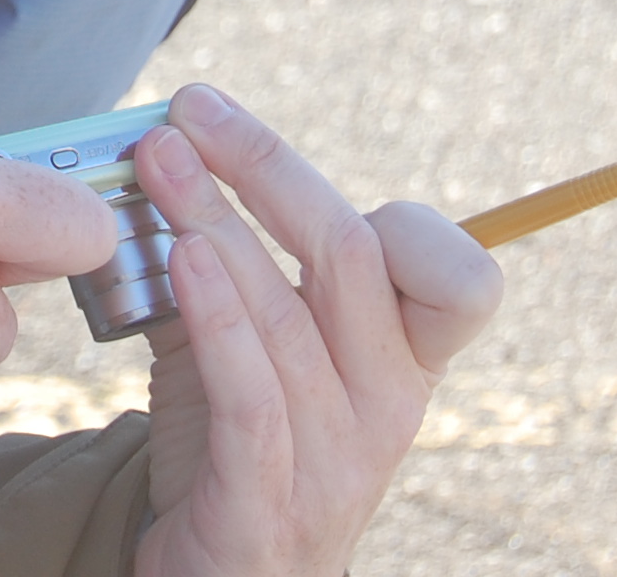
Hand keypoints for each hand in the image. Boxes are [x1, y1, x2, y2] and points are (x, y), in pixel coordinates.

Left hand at [128, 86, 502, 576]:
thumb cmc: (240, 451)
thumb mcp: (259, 348)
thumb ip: (236, 265)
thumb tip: (168, 152)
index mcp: (404, 363)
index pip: (456, 279)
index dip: (405, 214)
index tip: (309, 158)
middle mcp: (387, 407)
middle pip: (351, 260)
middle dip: (266, 168)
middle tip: (190, 111)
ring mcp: (334, 462)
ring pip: (287, 318)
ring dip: (216, 223)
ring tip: (159, 161)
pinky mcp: (265, 505)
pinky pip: (252, 399)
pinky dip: (217, 319)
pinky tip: (178, 258)